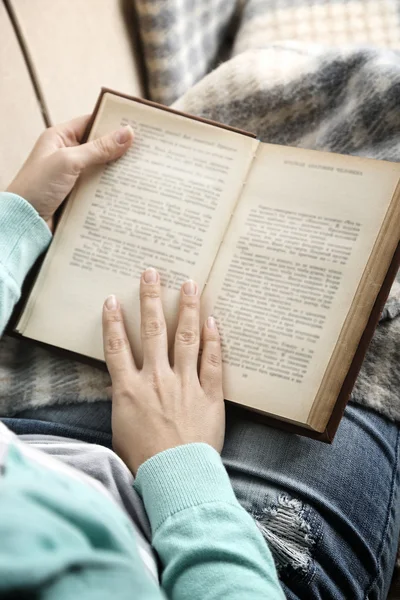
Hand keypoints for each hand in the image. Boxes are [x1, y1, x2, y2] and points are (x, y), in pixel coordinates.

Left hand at [6, 115, 133, 227]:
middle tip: (145, 151)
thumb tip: (127, 133)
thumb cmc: (37, 187)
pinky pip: (99, 189)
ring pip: (101, 170)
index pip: (91, 123)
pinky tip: (128, 191)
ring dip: (117, 172)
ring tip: (142, 171)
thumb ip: (99, 148)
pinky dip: (111, 190)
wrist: (24, 222)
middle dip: (120, 150)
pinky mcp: (77, 196)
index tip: (136, 126)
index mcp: (59, 138)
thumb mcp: (69, 161)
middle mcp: (66, 155)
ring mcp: (72, 177)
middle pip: (99, 147)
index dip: (112, 123)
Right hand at [102, 268, 224, 473]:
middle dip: (151, 299)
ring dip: (187, 308)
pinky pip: (212, 361)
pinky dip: (213, 340)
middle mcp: (156, 379)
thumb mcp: (121, 428)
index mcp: (130, 389)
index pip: (117, 347)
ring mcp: (184, 384)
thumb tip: (126, 385)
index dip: (113, 321)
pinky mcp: (209, 394)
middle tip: (151, 273)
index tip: (113, 299)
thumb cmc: (144, 461)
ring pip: (186, 338)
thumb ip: (125, 401)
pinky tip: (213, 320)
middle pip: (152, 330)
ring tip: (189, 284)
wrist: (175, 477)